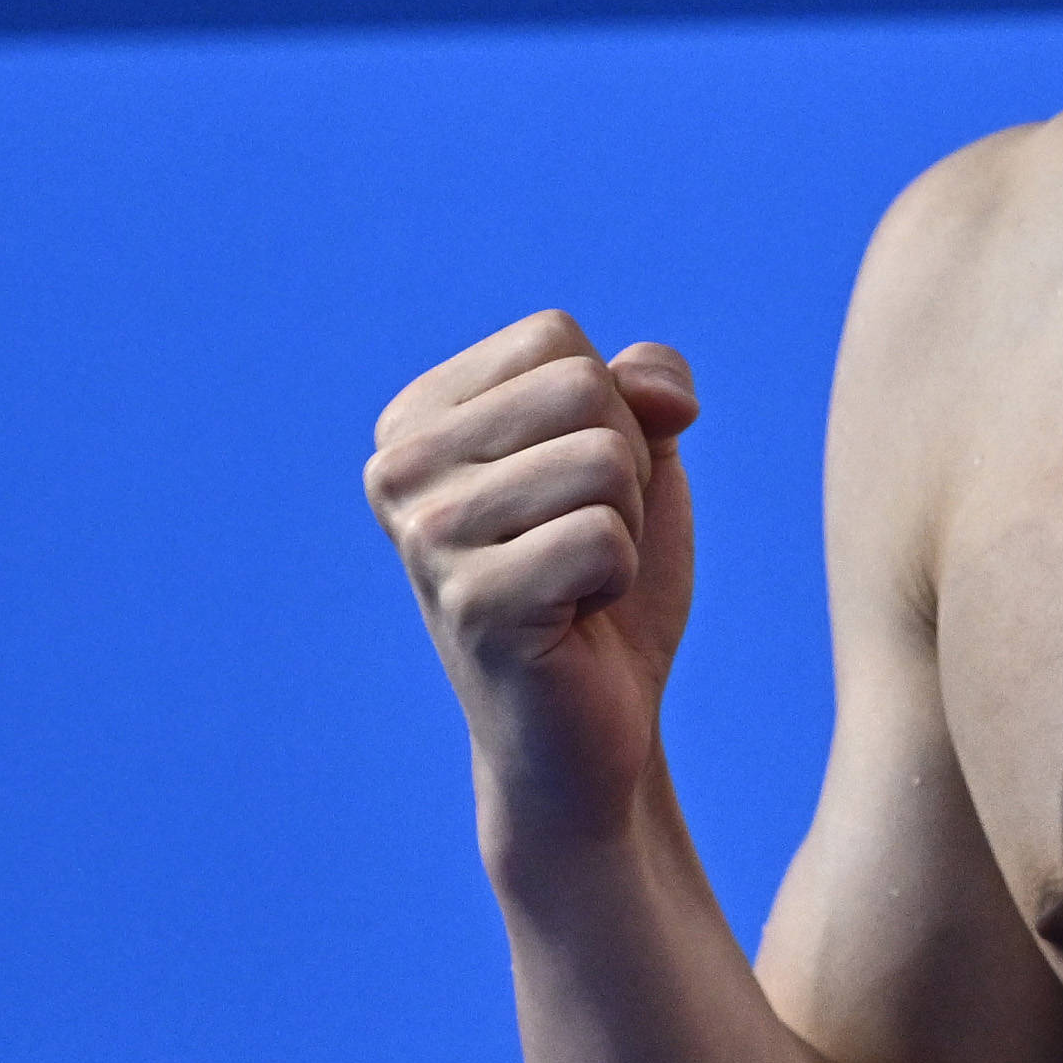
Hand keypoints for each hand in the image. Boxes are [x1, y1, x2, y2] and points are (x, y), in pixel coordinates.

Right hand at [367, 312, 701, 850]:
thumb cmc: (603, 582)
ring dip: (624, 526)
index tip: (572, 491)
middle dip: (624, 467)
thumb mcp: (635, 454)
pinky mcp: (469, 604)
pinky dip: (619, 577)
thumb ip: (645, 385)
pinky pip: (603, 536)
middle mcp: (398, 469)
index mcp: (417, 418)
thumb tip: (665, 393)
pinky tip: (575, 621)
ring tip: (577, 581)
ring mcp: (425, 537)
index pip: (554, 338)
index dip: (608, 409)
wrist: (593, 725)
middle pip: (581, 389)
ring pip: (602, 458)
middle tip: (582, 543)